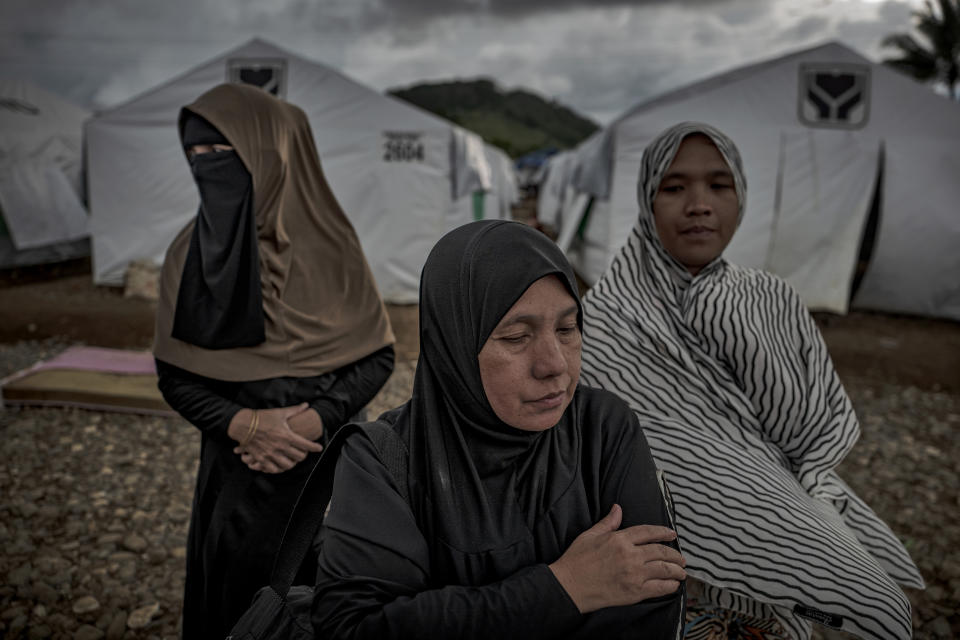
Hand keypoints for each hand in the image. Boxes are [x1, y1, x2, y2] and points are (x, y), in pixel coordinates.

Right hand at [231, 403, 323, 472]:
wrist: (243, 424)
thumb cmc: (263, 417)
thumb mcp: (280, 413)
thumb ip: (295, 410)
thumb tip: (306, 405)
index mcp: (287, 436)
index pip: (306, 445)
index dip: (315, 447)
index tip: (319, 448)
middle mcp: (280, 447)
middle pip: (299, 457)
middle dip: (303, 455)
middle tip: (303, 452)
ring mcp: (271, 454)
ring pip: (288, 466)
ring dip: (292, 463)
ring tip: (292, 459)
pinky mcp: (261, 459)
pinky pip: (273, 469)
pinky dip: (278, 468)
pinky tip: (280, 464)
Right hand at [549, 504, 685, 613]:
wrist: (569, 586)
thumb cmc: (576, 560)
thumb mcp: (590, 535)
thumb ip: (608, 522)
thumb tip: (618, 508)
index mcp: (619, 539)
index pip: (648, 532)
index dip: (663, 532)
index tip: (672, 534)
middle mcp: (630, 555)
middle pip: (661, 551)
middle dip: (675, 555)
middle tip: (682, 559)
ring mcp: (634, 574)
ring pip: (664, 569)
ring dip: (677, 570)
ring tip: (682, 572)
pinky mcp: (634, 592)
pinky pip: (659, 588)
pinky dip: (669, 586)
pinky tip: (673, 585)